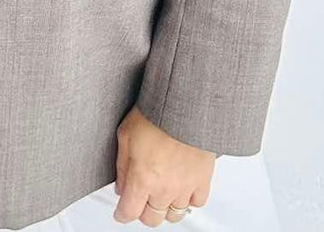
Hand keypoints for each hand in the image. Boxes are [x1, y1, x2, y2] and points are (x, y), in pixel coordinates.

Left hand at [113, 105, 215, 224]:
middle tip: (139, 201)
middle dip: (142, 212)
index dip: (122, 214)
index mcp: (142, 179)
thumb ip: (122, 166)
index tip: (120, 212)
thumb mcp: (125, 135)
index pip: (129, 212)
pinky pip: (196, 203)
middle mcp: (164, 189)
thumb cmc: (154, 114)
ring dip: (165, 208)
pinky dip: (188, 200)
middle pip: (152, 219)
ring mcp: (185, 187)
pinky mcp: (203, 181)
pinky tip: (181, 188)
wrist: (184, 106)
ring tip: (160, 195)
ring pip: (174, 215)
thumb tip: (121, 186)